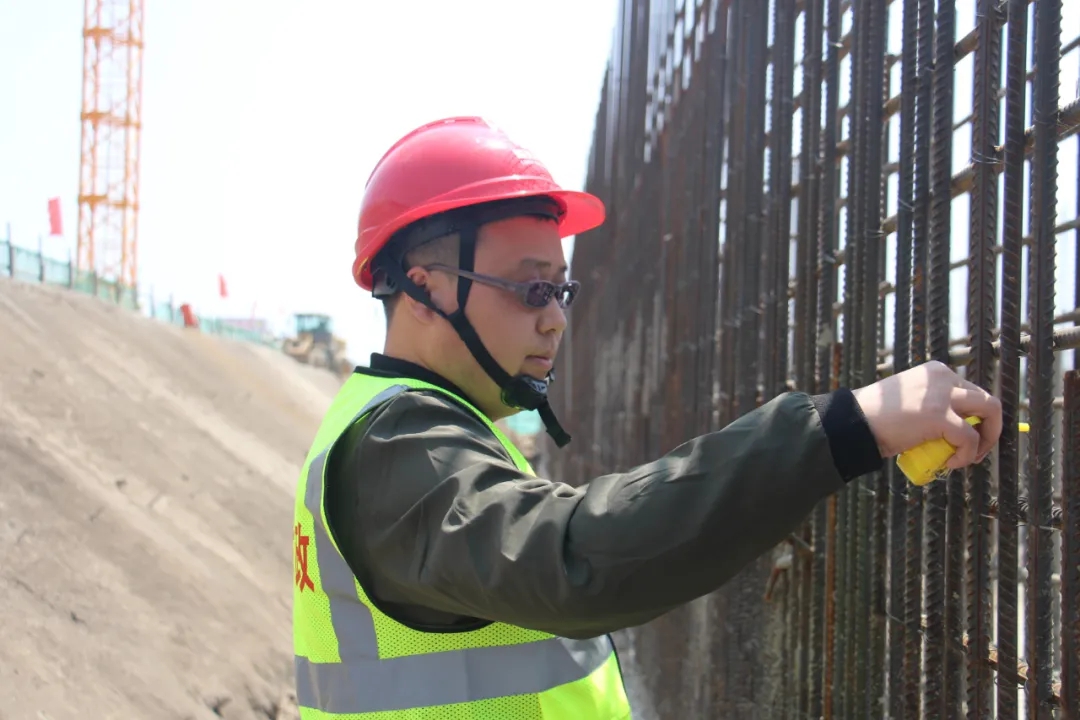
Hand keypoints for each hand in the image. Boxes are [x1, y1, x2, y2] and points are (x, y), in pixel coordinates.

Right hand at [851, 360, 1002, 468]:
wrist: (854, 423)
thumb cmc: (877, 417)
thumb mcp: (913, 401)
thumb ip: (935, 405)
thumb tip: (955, 427)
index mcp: (936, 372)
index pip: (972, 393)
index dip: (976, 418)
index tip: (967, 437)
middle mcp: (943, 377)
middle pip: (987, 400)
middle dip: (989, 428)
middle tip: (975, 449)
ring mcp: (942, 395)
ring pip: (990, 411)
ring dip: (986, 439)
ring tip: (969, 457)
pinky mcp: (940, 416)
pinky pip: (969, 438)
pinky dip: (966, 454)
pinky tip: (950, 463)